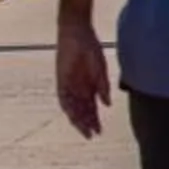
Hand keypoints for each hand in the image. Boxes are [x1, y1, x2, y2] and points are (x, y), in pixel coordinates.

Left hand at [56, 22, 111, 137]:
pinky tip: (73, 115)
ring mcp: (69, 84)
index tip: (99, 131)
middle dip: (86, 123)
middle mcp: (78, 88)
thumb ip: (103, 86)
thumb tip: (107, 104)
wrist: (76, 32)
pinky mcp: (61, 79)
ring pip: (73, 107)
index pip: (91, 107)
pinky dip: (68, 106)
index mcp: (89, 85)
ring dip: (77, 119)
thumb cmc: (90, 46)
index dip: (95, 120)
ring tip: (83, 129)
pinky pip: (63, 97)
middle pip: (82, 110)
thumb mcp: (100, 67)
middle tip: (91, 135)